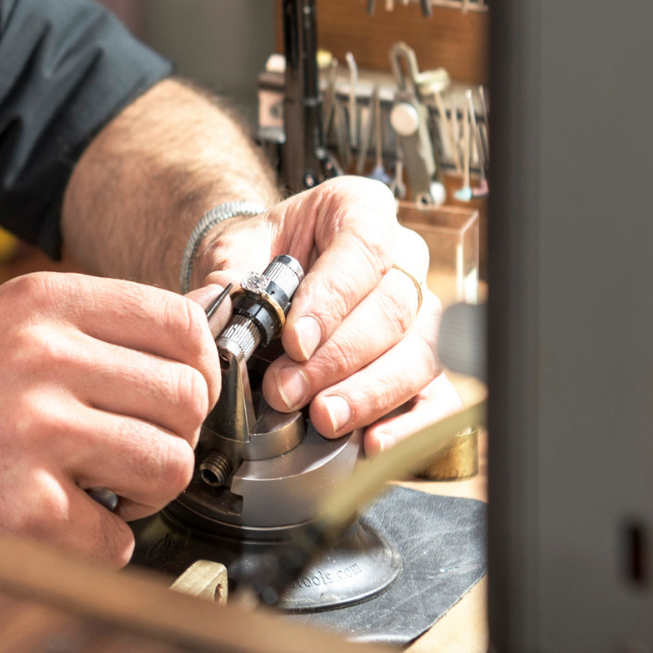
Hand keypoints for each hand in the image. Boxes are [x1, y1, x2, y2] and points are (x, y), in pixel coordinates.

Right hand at [0, 272, 217, 565]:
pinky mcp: (27, 506)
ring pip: (168, 466)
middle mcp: (38, 357)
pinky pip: (117, 537)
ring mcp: (34, 431)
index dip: (200, 368)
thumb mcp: (7, 330)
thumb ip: (92, 331)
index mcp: (39, 303)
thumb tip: (200, 343)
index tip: (182, 395)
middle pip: (185, 399)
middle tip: (127, 453)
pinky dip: (92, 543)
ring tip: (96, 488)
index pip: (180, 322)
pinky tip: (51, 522)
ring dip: (142, 492)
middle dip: (169, 437)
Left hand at [191, 177, 440, 437]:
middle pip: (393, 308)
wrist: (267, 274)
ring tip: (323, 418)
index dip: (332, 299)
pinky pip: (436, 394)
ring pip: (418, 354)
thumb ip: (229, 275)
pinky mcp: (423, 360)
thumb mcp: (236, 249)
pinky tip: (374, 441)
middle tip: (287, 390)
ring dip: (368, 393)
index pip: (363, 249)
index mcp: (360, 210)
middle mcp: (404, 257)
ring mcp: (420, 311)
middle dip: (337, 359)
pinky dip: (411, 423)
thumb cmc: (262, 255)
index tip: (295, 340)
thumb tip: (215, 307)